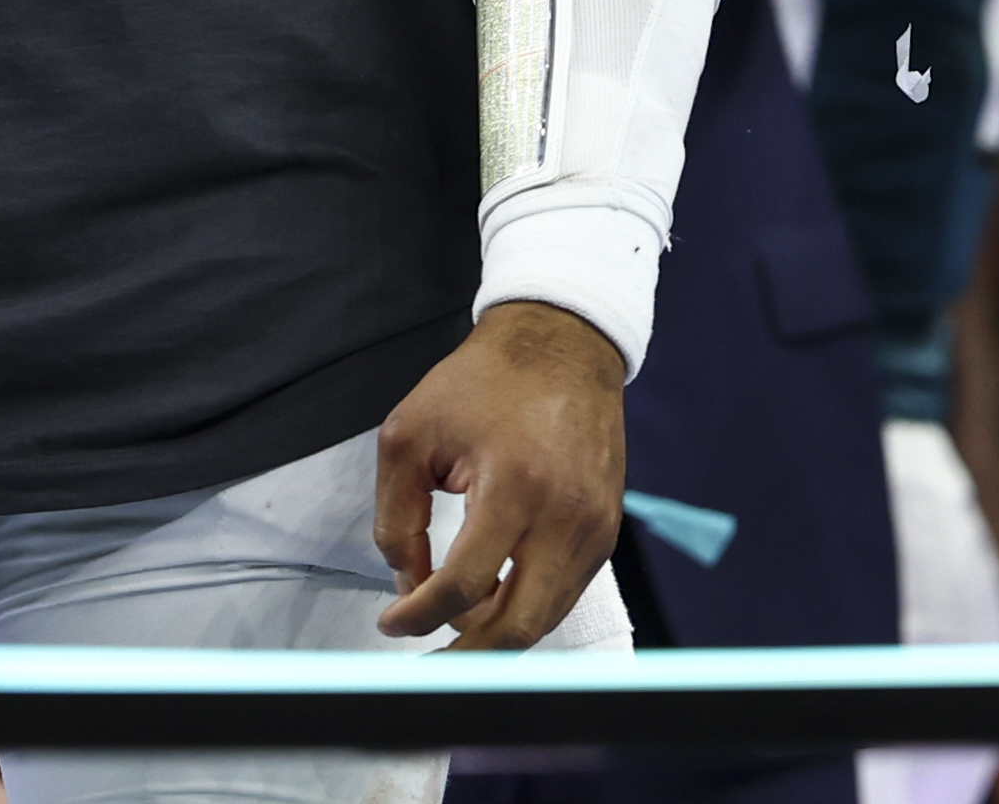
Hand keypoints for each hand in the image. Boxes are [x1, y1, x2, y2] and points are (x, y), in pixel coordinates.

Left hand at [372, 300, 626, 648]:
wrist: (560, 344)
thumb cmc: (483, 382)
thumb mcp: (410, 436)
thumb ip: (397, 519)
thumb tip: (408, 585)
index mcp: (512, 486)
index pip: (462, 586)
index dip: (418, 615)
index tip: (391, 622)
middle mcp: (564, 517)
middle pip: (516, 626)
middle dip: (464, 653)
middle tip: (425, 654)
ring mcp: (595, 528)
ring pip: (545, 619)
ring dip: (495, 634)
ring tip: (452, 621)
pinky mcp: (607, 530)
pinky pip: (565, 593)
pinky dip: (526, 607)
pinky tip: (492, 596)